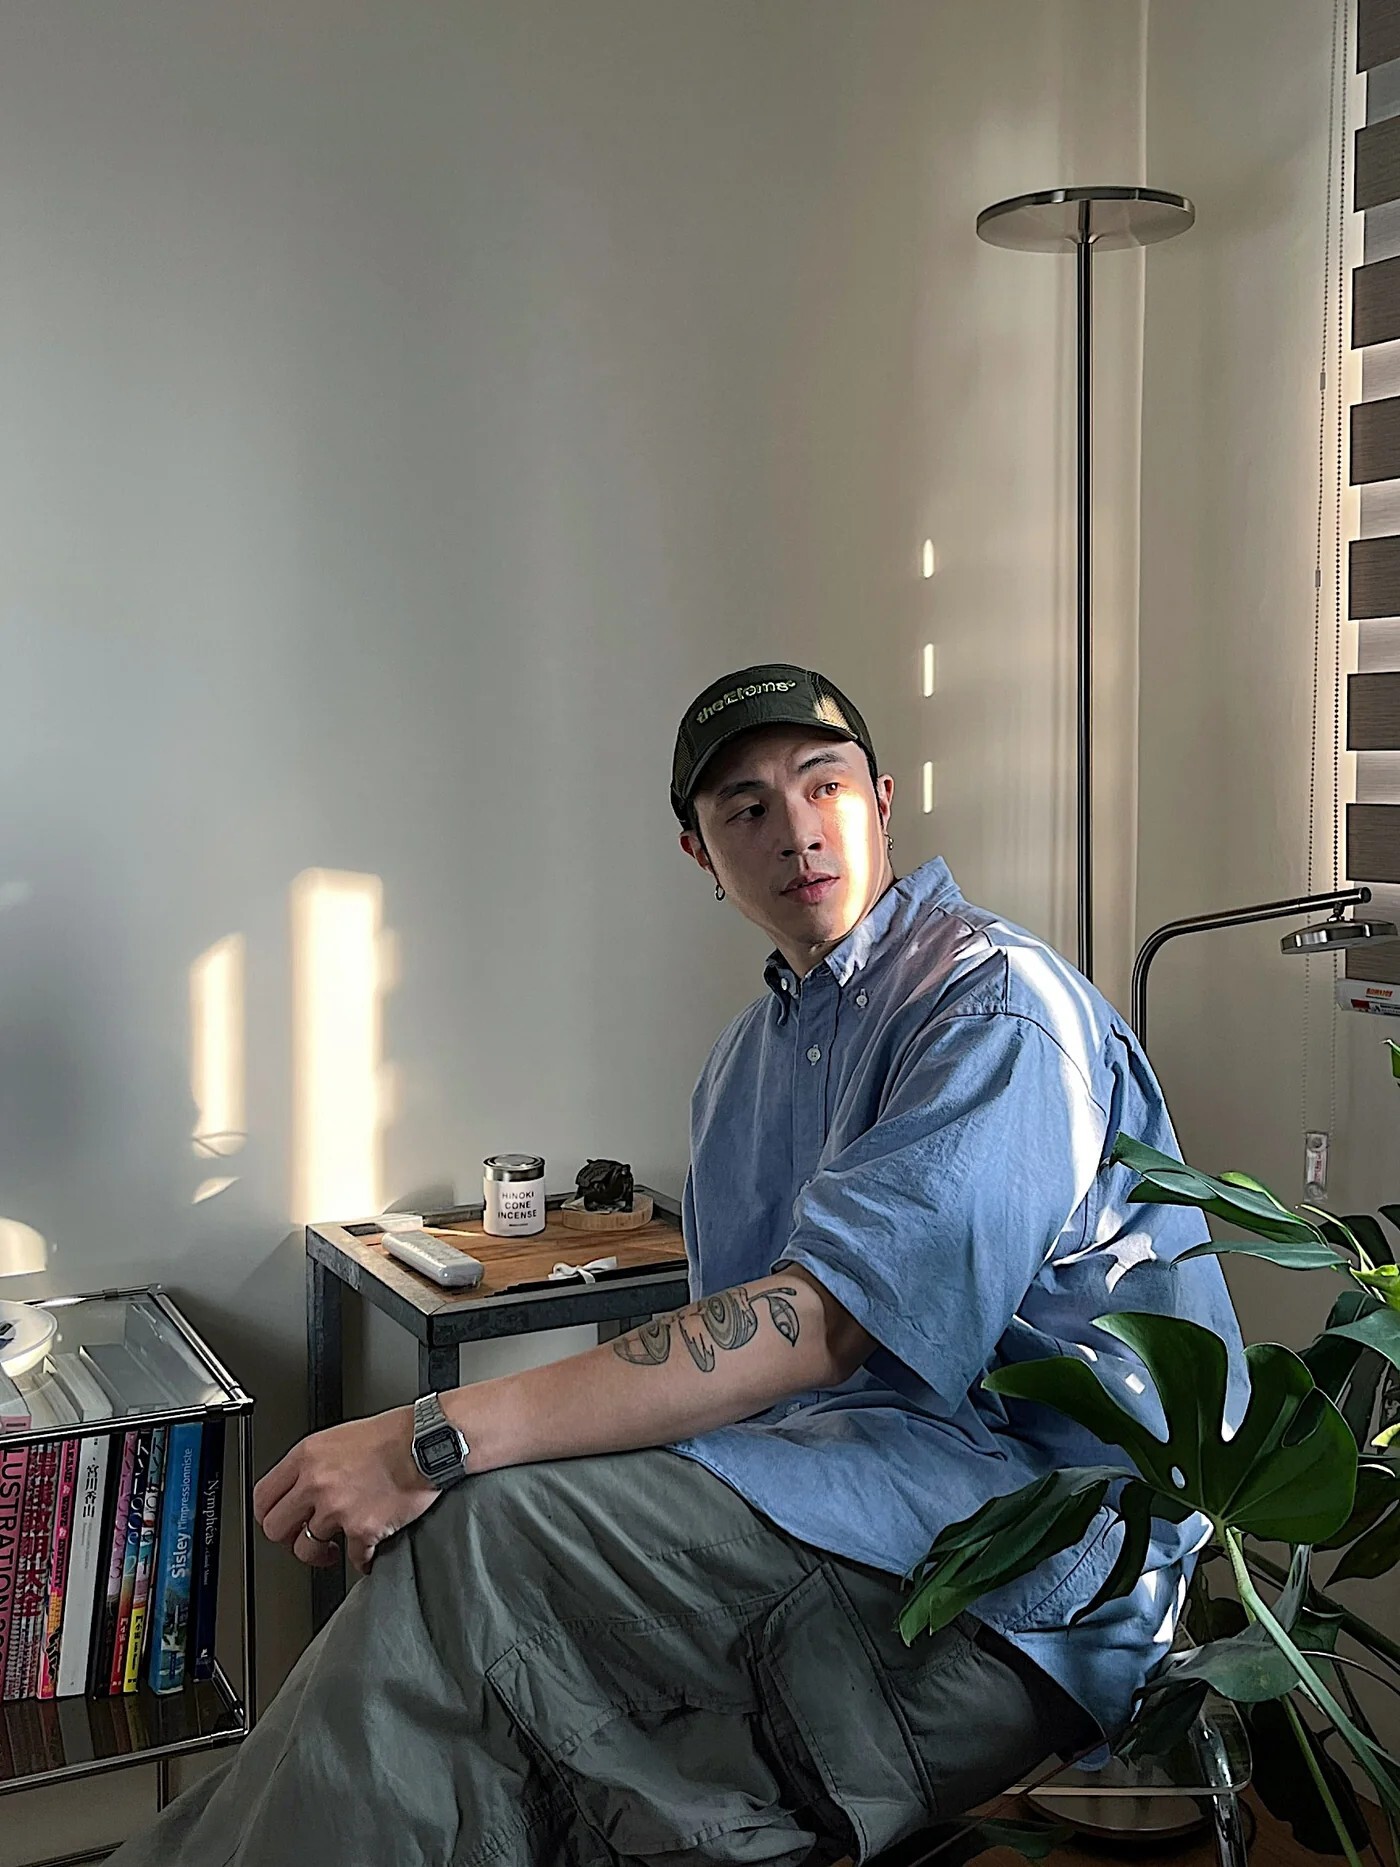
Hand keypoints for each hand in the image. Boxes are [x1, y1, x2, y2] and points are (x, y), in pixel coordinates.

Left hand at [252, 1406, 438, 1573]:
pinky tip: (368, 1553)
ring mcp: (338, 1509)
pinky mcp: (364, 1529)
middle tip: (302, 1536)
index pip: (263, 1495)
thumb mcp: (341, 1436)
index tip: (278, 1520)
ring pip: (306, 1549)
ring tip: (333, 1550)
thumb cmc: (395, 1434)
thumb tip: (303, 1486)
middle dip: (289, 1537)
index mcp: (308, 1456)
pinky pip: (353, 1559)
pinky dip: (362, 1560)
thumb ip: (316, 1462)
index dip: (268, 1514)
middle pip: (275, 1528)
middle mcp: (317, 1483)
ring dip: (320, 1554)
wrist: (428, 1442)